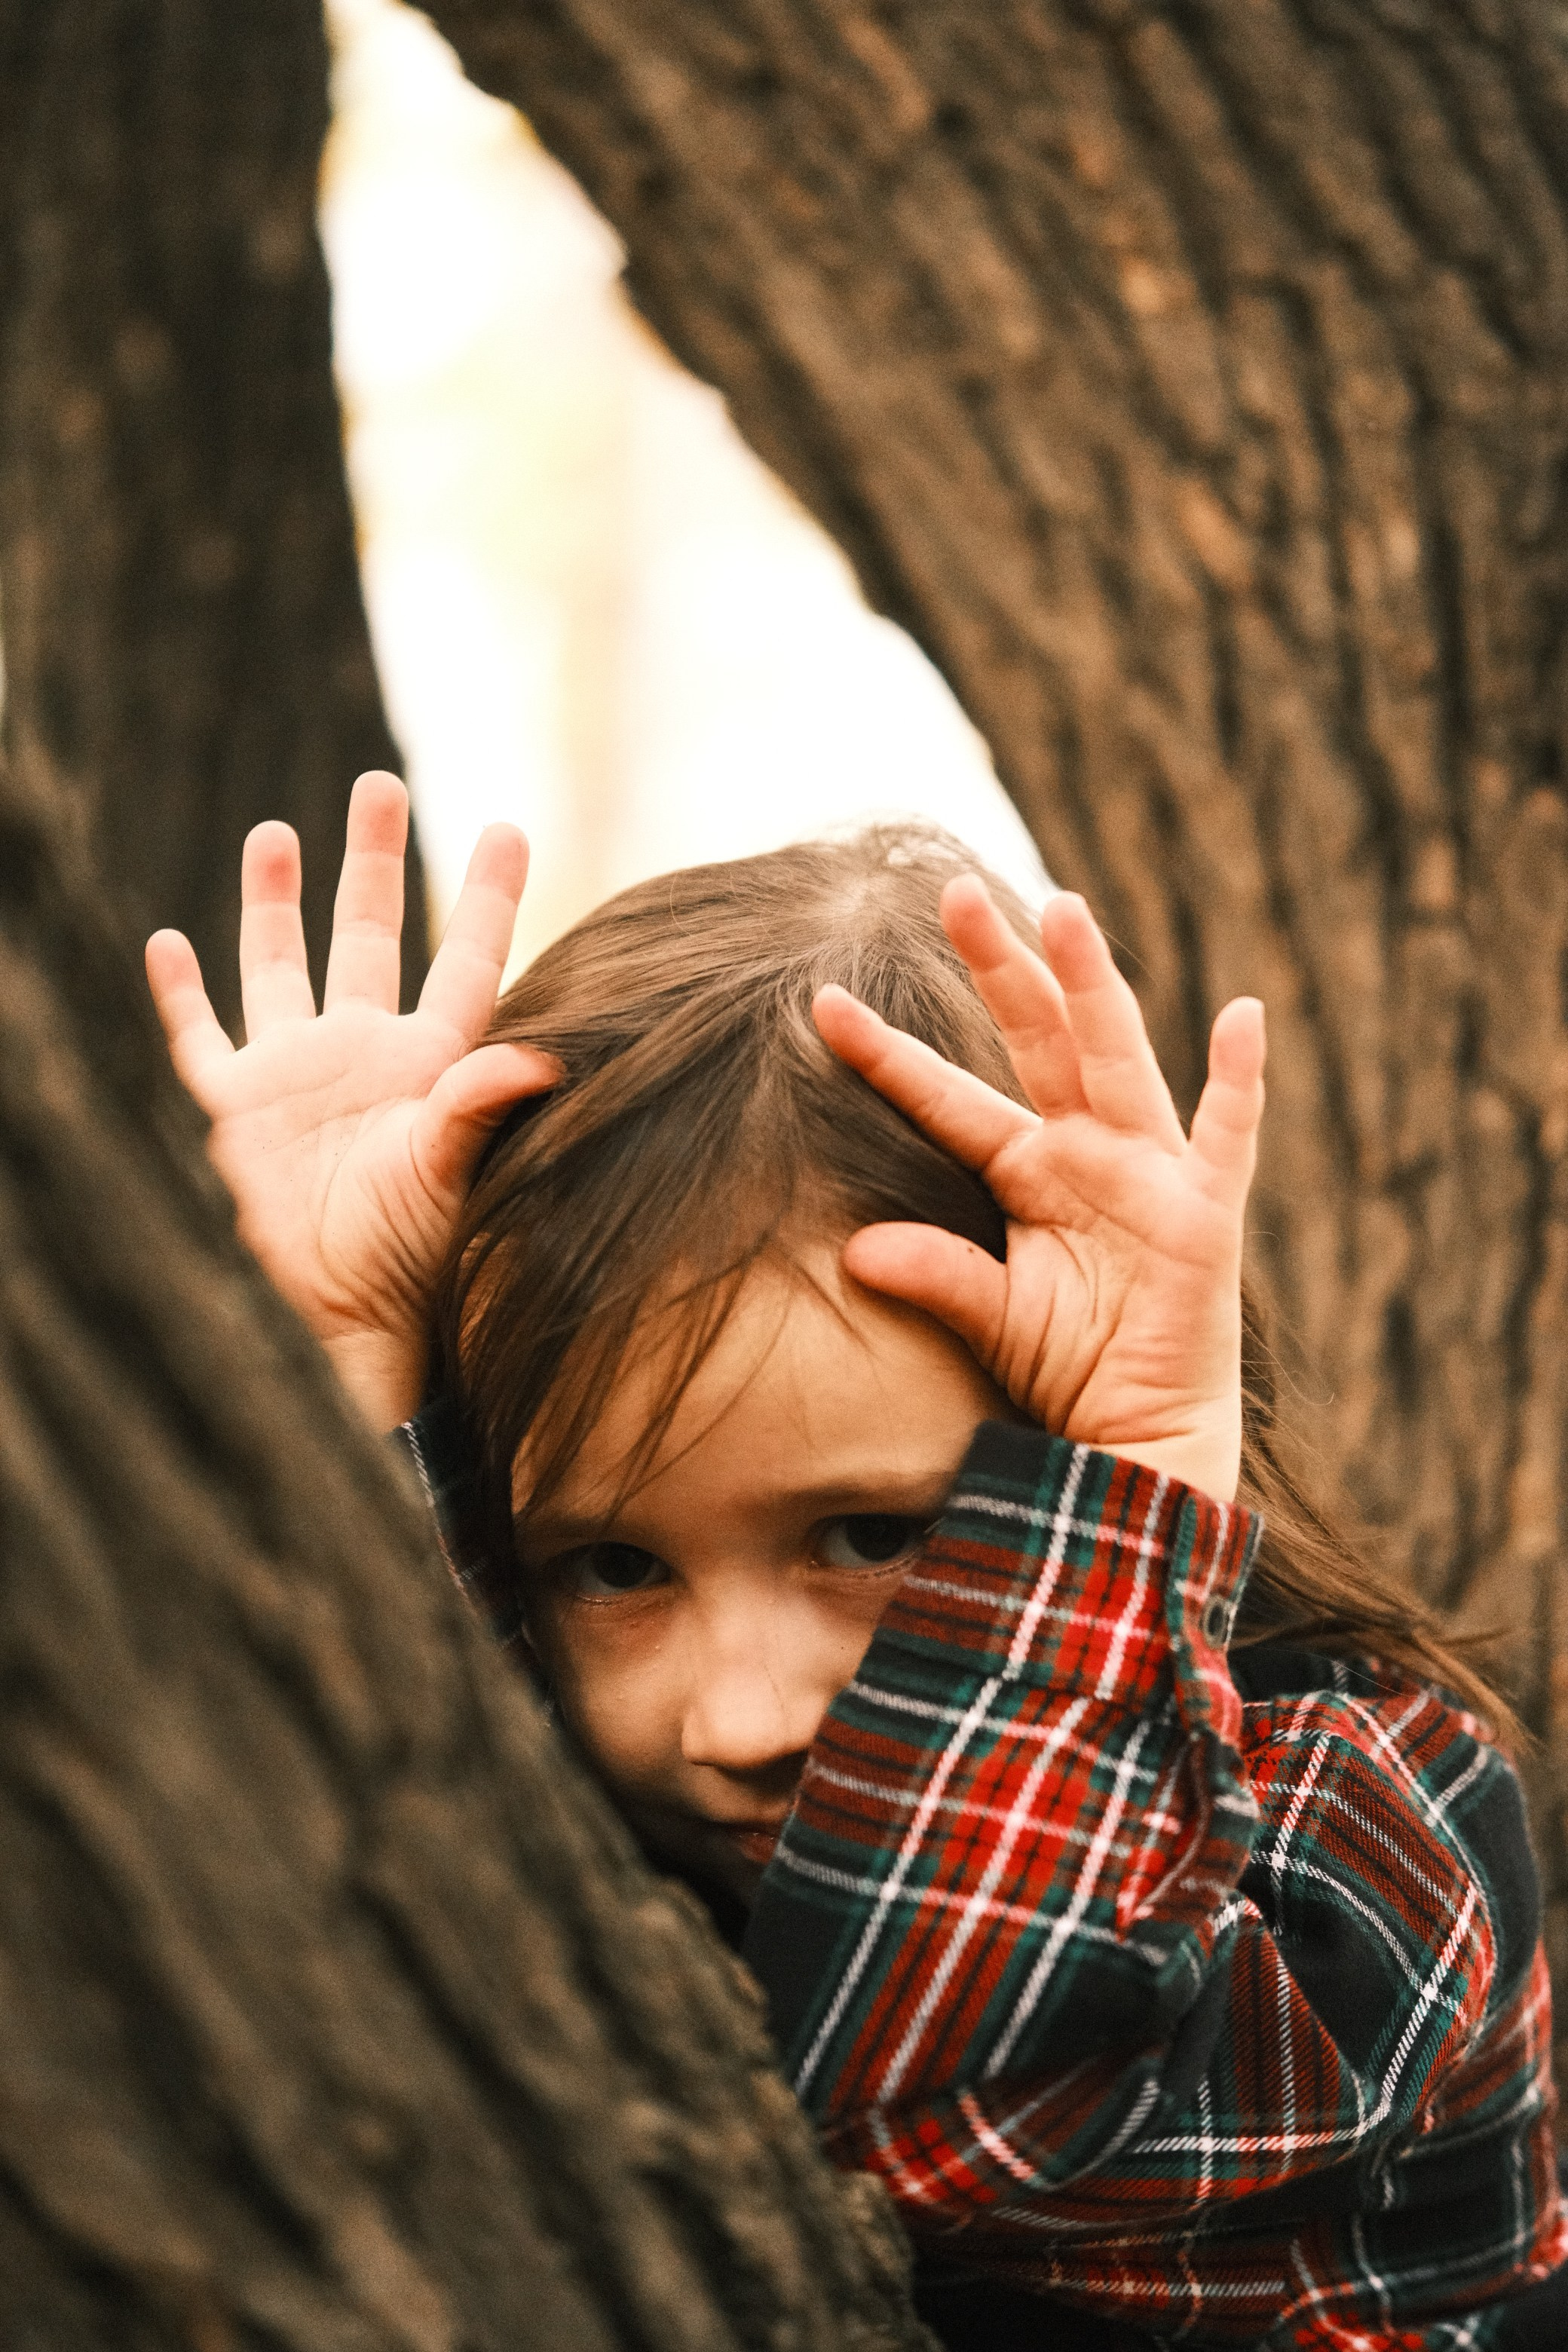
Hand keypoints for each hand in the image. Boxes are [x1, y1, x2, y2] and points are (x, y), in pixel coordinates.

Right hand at [145, 772, 557, 1429]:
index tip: (508, 826)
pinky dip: (181, 993)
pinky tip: (167, 942)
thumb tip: (546, 1058)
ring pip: (283, 966)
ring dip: (278, 901)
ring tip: (277, 831)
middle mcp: (365, 1051)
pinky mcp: (238, 1109)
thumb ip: (483, 1105)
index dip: (487, 894)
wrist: (351, 1313)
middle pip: (370, 934)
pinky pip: (203, 1037)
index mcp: (431, 1059)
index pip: (466, 957)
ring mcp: (298, 1074)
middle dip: (374, 860)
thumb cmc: (418, 1252)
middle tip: (378, 784)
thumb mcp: (453, 1169)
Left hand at [813, 880, 1264, 1502]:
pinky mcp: (1206, 1214)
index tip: (821, 1002)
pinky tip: (1243, 1016)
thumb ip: (935, 1275)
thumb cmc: (1071, 1369)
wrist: (1141, 1435)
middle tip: (956, 892)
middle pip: (1037, 1040)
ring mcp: (1150, 1172)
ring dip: (1092, 984)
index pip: (947, 1097)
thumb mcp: (991, 1316)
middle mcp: (1088, 1151)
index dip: (887, 1053)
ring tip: (1066, 909)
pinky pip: (1228, 1136)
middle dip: (1001, 966)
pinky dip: (1239, 1080)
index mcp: (1028, 1169)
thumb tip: (855, 1250)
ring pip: (1116, 1056)